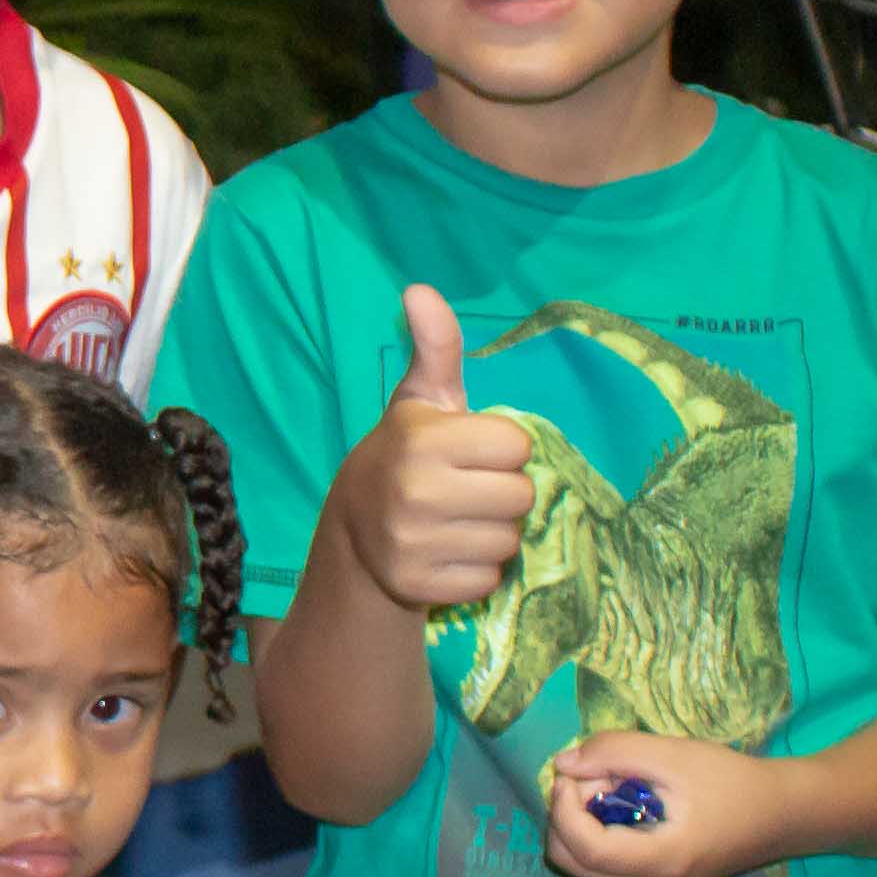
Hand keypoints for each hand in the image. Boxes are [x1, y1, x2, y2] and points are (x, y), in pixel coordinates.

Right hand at [330, 288, 537, 617]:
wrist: (355, 528)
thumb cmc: (405, 453)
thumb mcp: (421, 399)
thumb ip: (435, 347)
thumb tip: (420, 289)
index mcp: (423, 441)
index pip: (518, 447)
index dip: (500, 448)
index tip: (469, 452)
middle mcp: (416, 493)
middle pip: (521, 497)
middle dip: (501, 492)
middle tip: (466, 489)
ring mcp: (415, 544)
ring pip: (508, 541)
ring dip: (492, 532)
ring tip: (457, 521)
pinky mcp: (420, 587)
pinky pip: (489, 579)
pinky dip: (475, 570)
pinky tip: (447, 552)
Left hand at [538, 732, 783, 876]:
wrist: (779, 816)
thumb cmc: (732, 782)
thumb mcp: (674, 754)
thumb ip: (614, 752)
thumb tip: (563, 763)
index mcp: (661, 862)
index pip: (584, 848)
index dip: (563, 807)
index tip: (572, 772)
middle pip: (570, 861)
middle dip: (566, 814)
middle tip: (597, 777)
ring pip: (579, 864)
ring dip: (578, 822)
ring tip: (615, 788)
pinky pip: (600, 865)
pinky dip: (595, 832)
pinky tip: (624, 805)